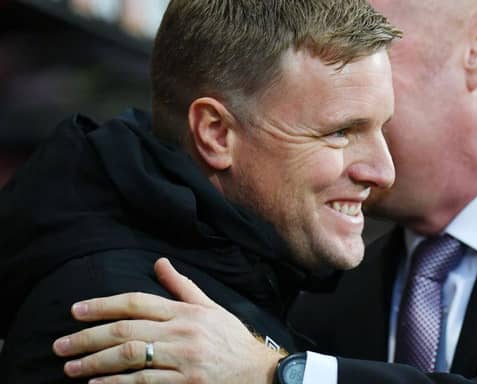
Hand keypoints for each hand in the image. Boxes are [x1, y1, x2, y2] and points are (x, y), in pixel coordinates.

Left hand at [52, 258, 280, 383]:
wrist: (257, 370)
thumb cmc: (230, 337)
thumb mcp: (210, 306)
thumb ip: (182, 286)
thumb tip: (159, 262)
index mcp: (185, 311)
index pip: (137, 302)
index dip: (103, 305)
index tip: (76, 310)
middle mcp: (182, 332)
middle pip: (127, 331)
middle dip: (88, 337)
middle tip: (60, 344)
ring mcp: (183, 359)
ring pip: (132, 357)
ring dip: (96, 362)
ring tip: (71, 367)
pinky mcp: (186, 383)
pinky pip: (145, 383)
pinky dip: (118, 383)